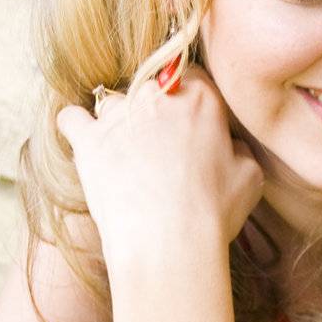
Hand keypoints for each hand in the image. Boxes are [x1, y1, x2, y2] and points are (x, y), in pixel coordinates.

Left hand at [55, 66, 264, 265]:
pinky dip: (77, 127)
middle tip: (161, 149)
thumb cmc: (212, 212)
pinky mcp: (88, 141)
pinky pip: (71, 118)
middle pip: (151, 89)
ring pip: (114, 103)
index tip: (192, 128)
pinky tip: (87, 143)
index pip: (193, 80)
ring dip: (119, 121)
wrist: (167, 242)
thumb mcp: (249, 177)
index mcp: (200, 99)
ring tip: (126, 153)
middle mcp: (156, 97)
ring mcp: (118, 117)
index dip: (191, 104)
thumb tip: (228, 144)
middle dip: (155, 113)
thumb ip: (238, 148)